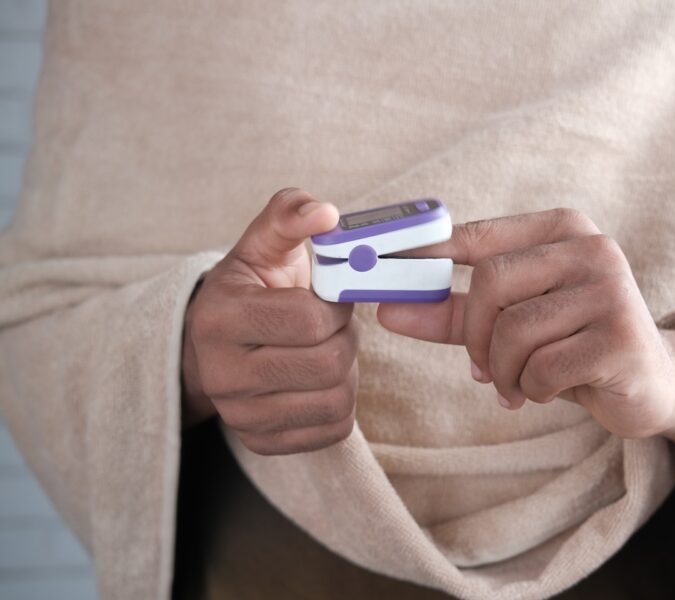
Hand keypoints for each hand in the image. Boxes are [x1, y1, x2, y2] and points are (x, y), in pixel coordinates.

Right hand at [181, 188, 358, 454]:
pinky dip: (341, 401)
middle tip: (335, 324)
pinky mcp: (262, 442)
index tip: (331, 297)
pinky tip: (321, 380)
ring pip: (336, 400)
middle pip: (326, 364)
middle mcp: (220, 374)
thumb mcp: (262, 244)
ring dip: (347, 370)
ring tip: (327, 349)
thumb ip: (290, 214)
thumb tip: (326, 213)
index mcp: (218, 318)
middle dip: (345, 337)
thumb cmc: (250, 288)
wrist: (215, 344)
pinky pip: (333, 429)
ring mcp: (239, 416)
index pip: (309, 320)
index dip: (336, 305)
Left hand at [378, 209, 674, 457]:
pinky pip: (543, 368)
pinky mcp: (620, 337)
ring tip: (522, 383)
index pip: (477, 236)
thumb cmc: (574, 344)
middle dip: (477, 337)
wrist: (653, 382)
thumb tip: (386, 309)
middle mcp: (591, 248)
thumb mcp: (514, 322)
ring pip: (514, 332)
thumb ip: (454, 313)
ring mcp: (611, 290)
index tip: (382, 273)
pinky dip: (533, 389)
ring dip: (506, 372)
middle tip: (484, 368)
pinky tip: (552, 389)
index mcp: (562, 229)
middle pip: (492, 283)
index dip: (426, 256)